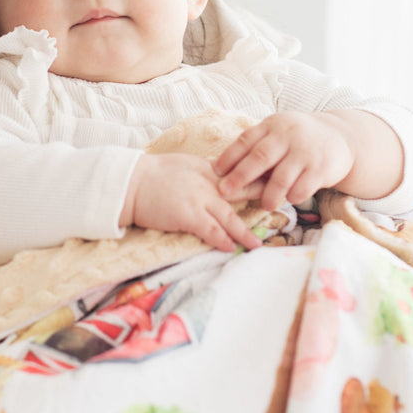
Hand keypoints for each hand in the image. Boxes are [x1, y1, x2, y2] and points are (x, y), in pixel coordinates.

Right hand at [121, 153, 262, 252]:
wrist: (130, 183)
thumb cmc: (151, 174)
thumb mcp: (183, 165)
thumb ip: (203, 172)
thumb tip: (219, 178)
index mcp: (207, 170)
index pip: (239, 174)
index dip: (258, 180)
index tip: (275, 183)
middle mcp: (208, 184)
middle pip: (242, 193)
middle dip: (263, 202)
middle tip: (281, 209)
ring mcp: (199, 200)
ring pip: (230, 217)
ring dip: (244, 232)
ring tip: (257, 243)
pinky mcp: (188, 216)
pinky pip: (211, 231)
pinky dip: (222, 239)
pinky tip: (232, 247)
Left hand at [212, 111, 354, 210]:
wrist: (339, 137)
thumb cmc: (296, 139)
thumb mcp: (277, 133)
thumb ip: (255, 146)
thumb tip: (218, 167)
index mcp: (271, 126)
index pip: (246, 140)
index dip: (229, 156)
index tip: (215, 171)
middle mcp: (287, 136)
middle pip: (260, 157)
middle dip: (240, 176)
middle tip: (225, 192)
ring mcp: (305, 152)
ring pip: (282, 176)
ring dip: (269, 194)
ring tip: (263, 205)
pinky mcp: (321, 168)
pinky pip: (303, 186)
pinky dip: (293, 196)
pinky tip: (289, 199)